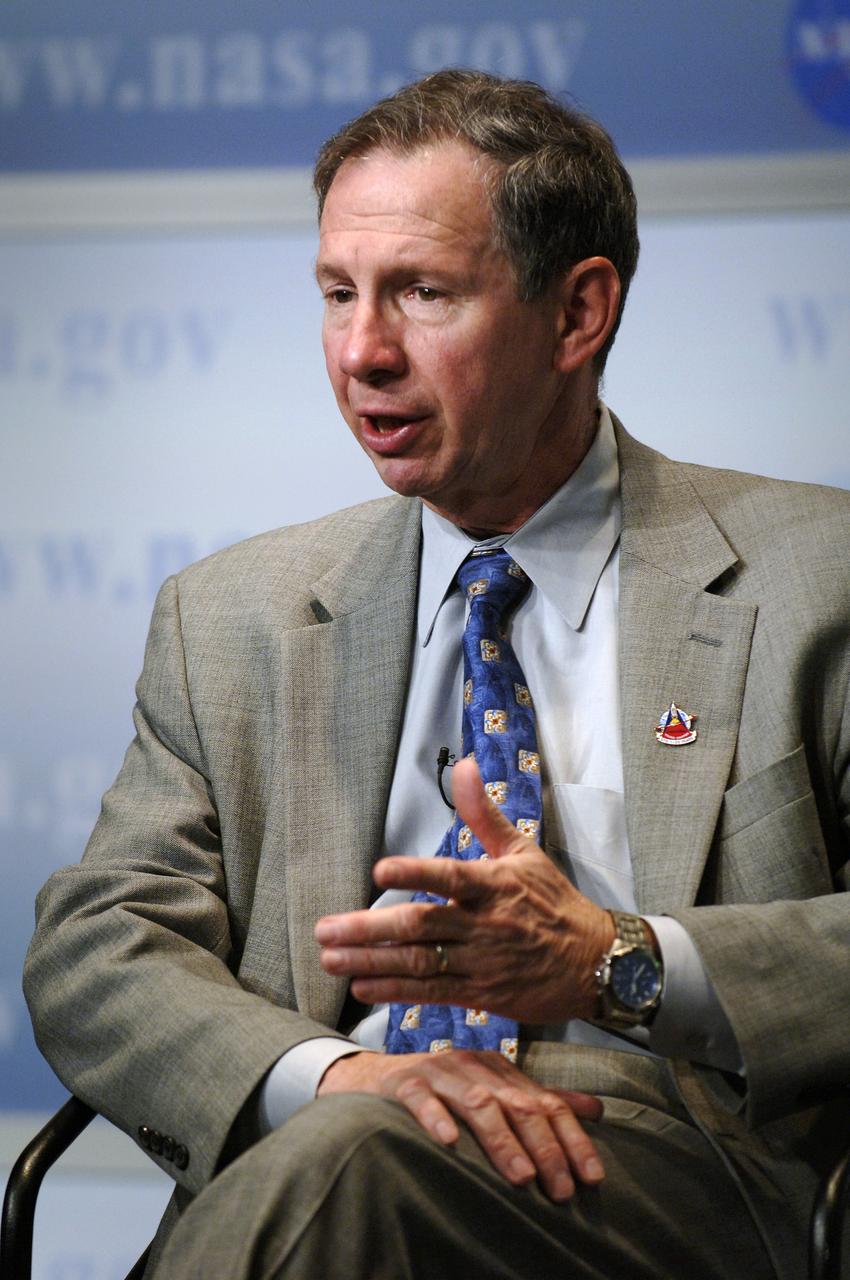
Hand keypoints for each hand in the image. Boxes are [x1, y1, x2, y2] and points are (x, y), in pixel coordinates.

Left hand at [315, 757, 614, 1023]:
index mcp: (494, 885)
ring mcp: (481, 962)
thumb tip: (464, 766)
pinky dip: (396, 990)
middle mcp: (485, 925)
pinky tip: (362, 987)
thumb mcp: (523, 851)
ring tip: (331, 960)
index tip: (379, 870)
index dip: (415, 873)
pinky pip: (432, 992)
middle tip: (325, 930)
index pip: (451, 877)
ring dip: (372, 963)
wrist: (595, 962)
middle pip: (421, 926)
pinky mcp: (481, 993)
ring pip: (420, 963)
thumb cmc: (554, 902)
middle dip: (369, 929)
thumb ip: (483, 813)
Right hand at [317, 1048, 604, 1200]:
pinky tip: (449, 1142)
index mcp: (501, 1071)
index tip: (592, 1177)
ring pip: (477, 1103)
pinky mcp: (405, 1082)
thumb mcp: (494, 1091)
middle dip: (544, 1148)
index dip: (572, 1139)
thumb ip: (541, 1101)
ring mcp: (440, 1073)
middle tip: (561, 1189)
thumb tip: (597, 1109)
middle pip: (517, 1105)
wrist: (375, 1077)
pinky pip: (421, 1099)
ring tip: (520, 1176)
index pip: (546, 1104)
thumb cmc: (443, 1092)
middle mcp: (475, 1067)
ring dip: (500, 1141)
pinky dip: (436, 1118)